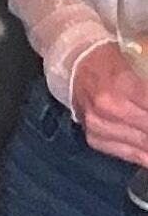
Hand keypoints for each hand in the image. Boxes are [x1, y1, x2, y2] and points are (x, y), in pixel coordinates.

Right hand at [72, 43, 147, 167]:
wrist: (74, 64)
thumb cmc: (110, 59)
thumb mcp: (138, 63)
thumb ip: (147, 90)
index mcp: (121, 85)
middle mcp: (108, 109)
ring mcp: (98, 126)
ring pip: (143, 148)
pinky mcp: (94, 138)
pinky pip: (129, 155)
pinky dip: (145, 156)